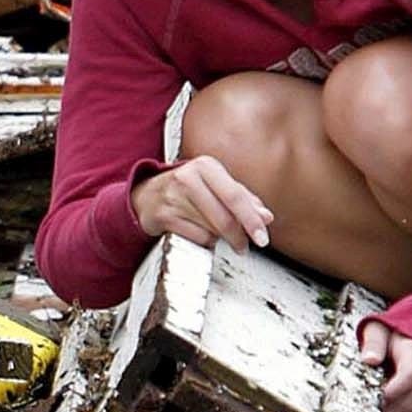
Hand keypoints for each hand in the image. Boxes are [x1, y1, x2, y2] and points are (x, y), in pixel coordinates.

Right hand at [131, 155, 273, 251]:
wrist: (145, 194)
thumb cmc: (185, 189)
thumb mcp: (215, 185)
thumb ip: (242, 199)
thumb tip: (265, 217)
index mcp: (206, 166)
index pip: (236, 196)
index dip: (252, 219)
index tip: (262, 235)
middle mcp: (188, 177)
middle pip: (224, 216)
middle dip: (239, 236)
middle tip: (244, 245)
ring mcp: (173, 197)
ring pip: (210, 229)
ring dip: (220, 239)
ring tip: (220, 236)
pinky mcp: (163, 216)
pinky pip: (195, 237)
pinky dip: (203, 241)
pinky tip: (200, 234)